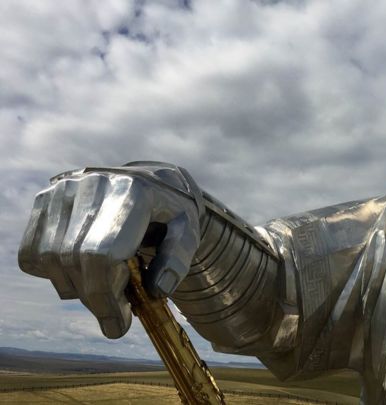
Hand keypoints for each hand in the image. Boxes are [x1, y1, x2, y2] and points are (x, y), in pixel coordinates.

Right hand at [18, 163, 203, 338]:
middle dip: (94, 299)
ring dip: (74, 288)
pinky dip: (51, 273)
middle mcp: (93, 184)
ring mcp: (65, 189)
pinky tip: (82, 271)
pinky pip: (32, 251)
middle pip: (75, 260)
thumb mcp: (188, 232)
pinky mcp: (47, 198)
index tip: (120, 324)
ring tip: (104, 289)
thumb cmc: (172, 213)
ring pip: (49, 258)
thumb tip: (158, 290)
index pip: (102, 255)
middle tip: (115, 319)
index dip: (106, 296)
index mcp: (134, 192)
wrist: (153, 182)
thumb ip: (178, 259)